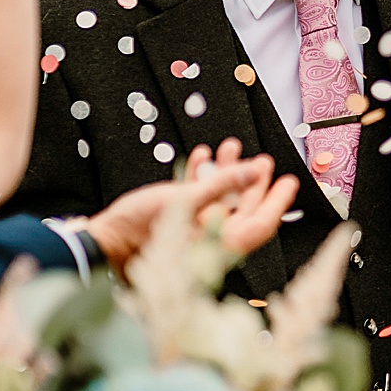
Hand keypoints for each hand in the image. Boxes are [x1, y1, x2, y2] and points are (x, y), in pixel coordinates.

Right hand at [85, 139, 299, 276]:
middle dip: (252, 181)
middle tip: (263, 159)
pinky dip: (202, 179)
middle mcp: (211, 243)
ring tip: (229, 145)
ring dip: (225, 173)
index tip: (289, 180)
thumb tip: (258, 169)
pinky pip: (199, 202)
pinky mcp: (177, 227)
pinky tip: (203, 154)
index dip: (278, 201)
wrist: (100, 244)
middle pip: (244, 209)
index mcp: (220, 245)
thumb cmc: (139, 229)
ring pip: (221, 201)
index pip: (261, 223)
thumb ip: (223, 184)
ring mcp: (195, 235)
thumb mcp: (184, 200)